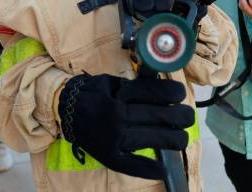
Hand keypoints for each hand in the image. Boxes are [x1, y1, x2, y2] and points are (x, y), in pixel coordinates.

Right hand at [57, 75, 192, 180]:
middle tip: (189, 116)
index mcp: (118, 96)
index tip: (181, 93)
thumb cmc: (91, 93)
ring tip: (182, 138)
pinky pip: (130, 165)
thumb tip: (162, 90)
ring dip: (173, 139)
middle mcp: (117, 117)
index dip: (171, 92)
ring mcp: (114, 138)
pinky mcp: (108, 155)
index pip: (152, 93)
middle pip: (157, 116)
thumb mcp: (110, 82)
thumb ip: (133, 86)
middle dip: (180, 116)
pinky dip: (147, 169)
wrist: (62, 109)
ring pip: (152, 140)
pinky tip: (162, 169)